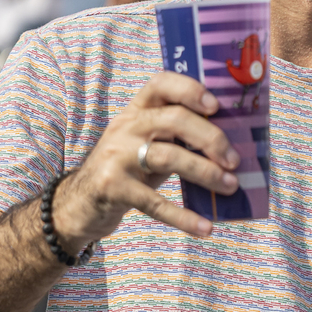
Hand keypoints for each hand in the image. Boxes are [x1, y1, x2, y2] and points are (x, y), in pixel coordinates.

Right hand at [51, 72, 240, 246]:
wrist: (78, 203)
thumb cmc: (125, 169)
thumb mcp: (144, 143)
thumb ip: (175, 137)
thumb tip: (229, 144)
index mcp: (136, 111)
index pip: (161, 84)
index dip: (189, 90)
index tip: (215, 106)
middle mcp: (125, 127)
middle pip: (173, 120)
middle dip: (210, 138)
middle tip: (233, 160)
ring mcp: (117, 157)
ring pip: (168, 156)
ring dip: (205, 172)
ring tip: (230, 185)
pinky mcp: (113, 188)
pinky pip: (154, 202)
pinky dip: (183, 216)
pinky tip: (205, 227)